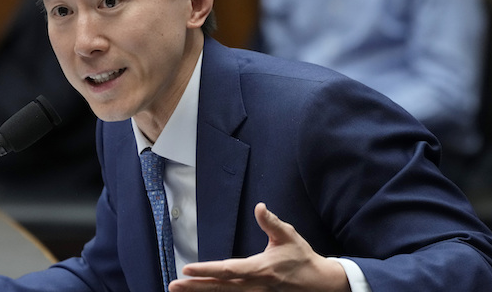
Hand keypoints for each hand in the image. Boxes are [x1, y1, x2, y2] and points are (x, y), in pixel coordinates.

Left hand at [168, 202, 350, 291]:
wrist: (317, 283)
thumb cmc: (301, 257)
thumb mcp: (288, 236)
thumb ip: (271, 222)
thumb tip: (259, 207)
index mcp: (259, 269)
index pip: (227, 270)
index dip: (206, 270)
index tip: (187, 268)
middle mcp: (253, 285)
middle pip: (219, 287)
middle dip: (195, 286)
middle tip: (173, 285)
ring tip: (179, 289)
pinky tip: (200, 291)